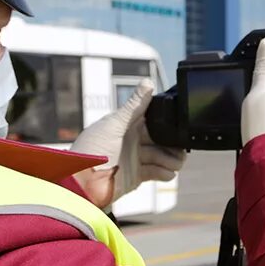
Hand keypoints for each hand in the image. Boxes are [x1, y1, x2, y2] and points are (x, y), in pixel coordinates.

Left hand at [71, 79, 185, 207]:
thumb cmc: (91, 150)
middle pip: (160, 140)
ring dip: (171, 160)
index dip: (166, 124)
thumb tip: (148, 82)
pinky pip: (156, 172)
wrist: (82, 182)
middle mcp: (132, 141)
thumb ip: (134, 105)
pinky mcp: (136, 176)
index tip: (178, 126)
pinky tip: (167, 173)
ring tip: (175, 164)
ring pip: (160, 156)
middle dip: (172, 144)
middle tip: (182, 149)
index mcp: (126, 125)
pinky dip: (164, 173)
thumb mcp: (114, 124)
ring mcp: (134, 159)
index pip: (153, 121)